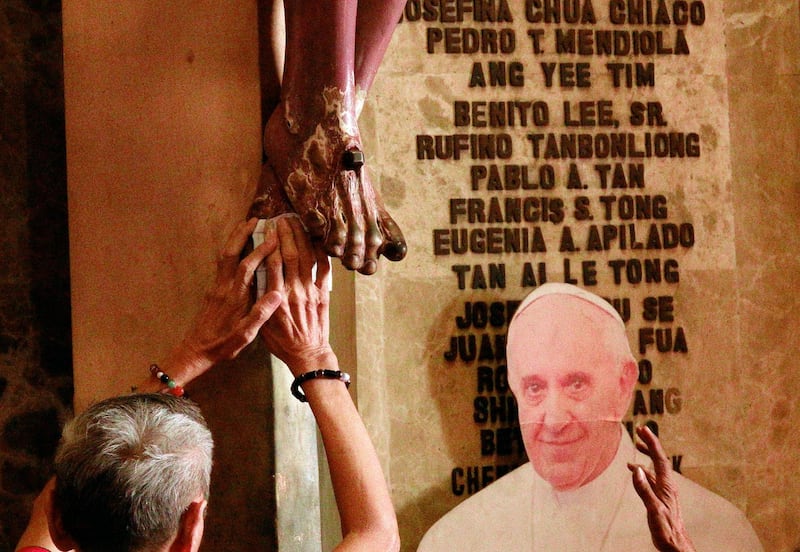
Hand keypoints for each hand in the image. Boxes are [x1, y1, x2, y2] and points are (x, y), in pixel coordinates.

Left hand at [161, 218, 282, 381]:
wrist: (197, 350)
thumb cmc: (223, 344)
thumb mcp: (246, 334)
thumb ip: (260, 313)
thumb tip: (278, 294)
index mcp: (234, 297)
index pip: (247, 267)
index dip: (260, 250)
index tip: (273, 237)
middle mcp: (223, 287)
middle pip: (230, 253)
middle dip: (242, 234)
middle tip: (255, 219)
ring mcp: (216, 286)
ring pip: (224, 255)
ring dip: (235, 238)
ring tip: (246, 225)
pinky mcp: (213, 289)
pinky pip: (222, 263)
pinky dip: (231, 249)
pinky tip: (238, 246)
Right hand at [258, 215, 334, 375]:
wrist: (308, 354)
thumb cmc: (282, 342)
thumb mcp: (262, 325)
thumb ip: (259, 301)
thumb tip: (253, 279)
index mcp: (277, 298)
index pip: (273, 263)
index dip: (270, 243)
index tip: (267, 228)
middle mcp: (294, 292)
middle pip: (290, 255)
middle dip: (286, 234)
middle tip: (282, 218)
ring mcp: (311, 292)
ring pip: (306, 258)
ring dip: (302, 238)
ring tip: (296, 222)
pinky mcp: (323, 295)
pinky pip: (323, 270)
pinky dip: (321, 253)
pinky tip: (316, 240)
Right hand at [628, 426, 696, 551]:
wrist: (676, 544)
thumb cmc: (666, 529)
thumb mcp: (653, 509)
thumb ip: (644, 489)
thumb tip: (635, 469)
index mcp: (666, 485)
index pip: (659, 459)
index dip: (652, 443)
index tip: (643, 429)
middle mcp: (667, 485)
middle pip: (659, 459)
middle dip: (650, 444)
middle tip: (640, 431)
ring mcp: (665, 491)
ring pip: (655, 468)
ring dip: (647, 455)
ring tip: (637, 446)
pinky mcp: (661, 497)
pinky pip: (652, 478)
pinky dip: (643, 470)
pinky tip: (636, 471)